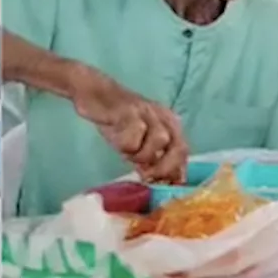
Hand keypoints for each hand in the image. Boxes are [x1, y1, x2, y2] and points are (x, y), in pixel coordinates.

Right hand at [70, 72, 188, 183]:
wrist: (94, 93)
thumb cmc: (117, 121)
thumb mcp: (138, 142)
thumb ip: (152, 160)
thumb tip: (167, 183)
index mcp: (169, 123)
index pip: (183, 151)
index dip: (175, 172)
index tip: (161, 185)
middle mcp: (162, 116)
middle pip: (178, 147)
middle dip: (164, 168)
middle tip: (146, 175)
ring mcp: (147, 112)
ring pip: (159, 141)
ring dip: (142, 155)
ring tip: (127, 153)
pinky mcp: (129, 110)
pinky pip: (134, 135)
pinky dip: (127, 145)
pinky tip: (117, 141)